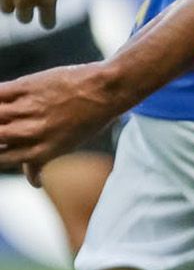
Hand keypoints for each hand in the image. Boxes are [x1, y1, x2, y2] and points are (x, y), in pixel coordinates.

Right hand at [0, 64, 119, 184]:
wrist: (108, 90)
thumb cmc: (90, 118)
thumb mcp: (67, 146)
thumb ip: (42, 162)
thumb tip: (33, 182)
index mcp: (40, 152)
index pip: (1, 159)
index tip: (2, 143)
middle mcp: (30, 134)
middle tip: (3, 127)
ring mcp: (27, 110)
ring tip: (2, 113)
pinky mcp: (26, 87)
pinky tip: (2, 97)